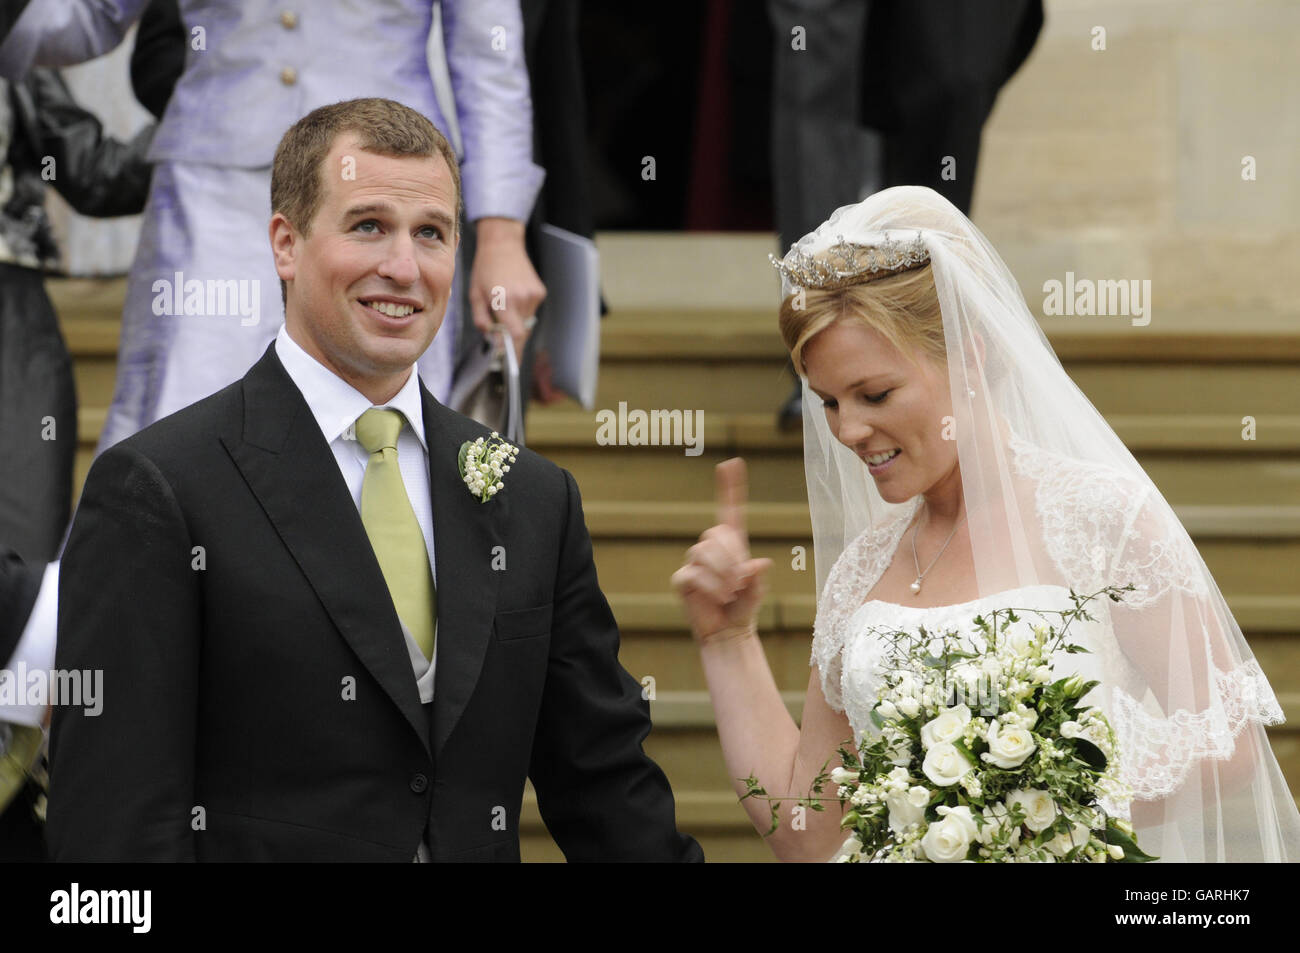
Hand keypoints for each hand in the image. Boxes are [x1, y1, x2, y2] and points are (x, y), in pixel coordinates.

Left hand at [468, 217, 546, 362]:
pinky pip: (531, 311)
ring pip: (526, 322)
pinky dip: (522, 311)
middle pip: (521, 332)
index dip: (511, 349)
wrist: (503, 244)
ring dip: (516, 322)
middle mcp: (523, 299)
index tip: (507, 358)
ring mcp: (534, 295)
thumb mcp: (475, 295)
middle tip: (502, 339)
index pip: (515, 335)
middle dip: (511, 338)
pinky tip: (513, 297)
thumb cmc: (485, 269)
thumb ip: (481, 320)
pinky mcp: (540, 292)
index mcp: (505, 300)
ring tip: (505, 306)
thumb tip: (491, 338)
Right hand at [671, 458, 772, 644]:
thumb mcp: (757, 590)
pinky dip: (710, 588)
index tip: (731, 463)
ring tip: (730, 593)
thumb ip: (757, 576)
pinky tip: (717, 599)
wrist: (728, 632)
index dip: (730, 487)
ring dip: (721, 575)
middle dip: (730, 558)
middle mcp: (711, 548)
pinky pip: (693, 574)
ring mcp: (694, 562)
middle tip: (739, 582)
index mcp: (732, 543)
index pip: (730, 509)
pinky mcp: (682, 579)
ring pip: (703, 553)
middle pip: (715, 534)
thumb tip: (757, 564)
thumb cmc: (744, 607)